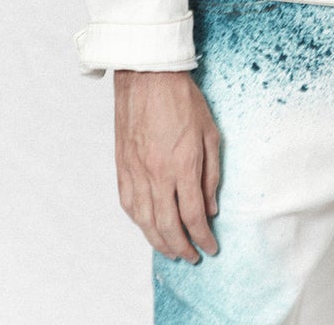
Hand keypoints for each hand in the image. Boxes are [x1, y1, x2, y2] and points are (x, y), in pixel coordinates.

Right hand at [114, 70, 220, 262]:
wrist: (147, 76)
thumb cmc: (182, 100)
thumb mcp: (210, 133)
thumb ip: (211, 174)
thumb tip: (210, 208)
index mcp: (183, 165)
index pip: (193, 216)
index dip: (203, 238)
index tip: (210, 247)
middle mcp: (157, 174)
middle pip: (167, 227)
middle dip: (182, 247)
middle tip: (192, 256)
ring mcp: (136, 172)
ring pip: (145, 221)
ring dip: (159, 242)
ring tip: (172, 250)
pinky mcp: (122, 166)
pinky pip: (129, 205)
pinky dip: (139, 222)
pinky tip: (148, 227)